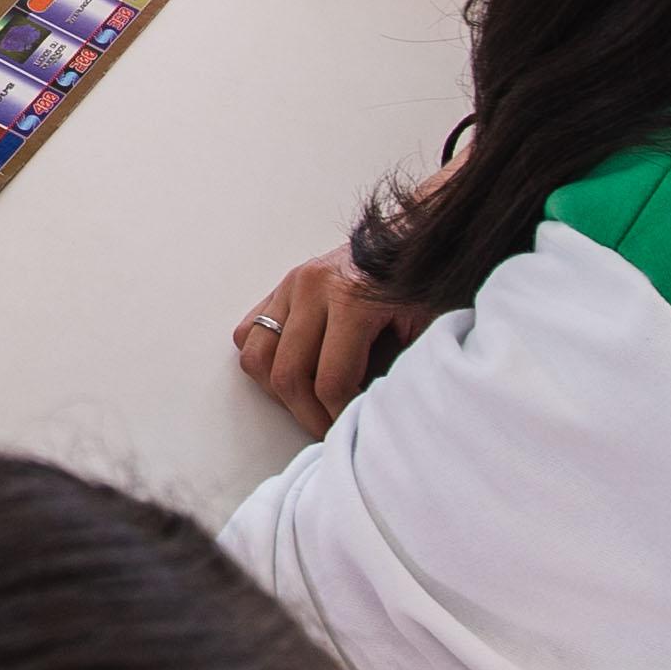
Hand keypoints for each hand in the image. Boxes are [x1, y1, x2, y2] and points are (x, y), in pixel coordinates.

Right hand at [233, 247, 435, 440]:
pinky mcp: (279, 287)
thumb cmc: (417, 286)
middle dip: (307, 415)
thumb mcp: (422, 325)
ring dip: (279, 392)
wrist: (405, 239)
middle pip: (287, 375)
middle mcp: (312, 287)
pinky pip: (248, 334)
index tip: (353, 427)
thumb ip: (396, 367)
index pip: (330, 380)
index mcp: (351, 297)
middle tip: (328, 430)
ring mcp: (290, 285)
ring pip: (257, 358)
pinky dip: (264, 361)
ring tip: (309, 404)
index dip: (340, 416)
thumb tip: (370, 414)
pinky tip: (295, 372)